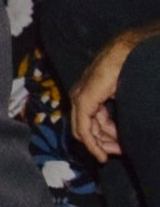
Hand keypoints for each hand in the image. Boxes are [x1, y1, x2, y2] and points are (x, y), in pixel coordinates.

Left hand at [71, 33, 147, 160]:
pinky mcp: (83, 100)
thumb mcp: (119, 95)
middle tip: (119, 153)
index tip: (119, 151)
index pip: (89, 124)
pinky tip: (101, 154)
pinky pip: (84, 129)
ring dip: (101, 145)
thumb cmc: (127, 69)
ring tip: (120, 151)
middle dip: (103, 144)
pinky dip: (92, 143)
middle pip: (86, 130)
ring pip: (85, 131)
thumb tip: (120, 133)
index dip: (103, 140)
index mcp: (87, 95)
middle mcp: (79, 97)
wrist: (126, 51)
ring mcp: (79, 98)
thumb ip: (115, 112)